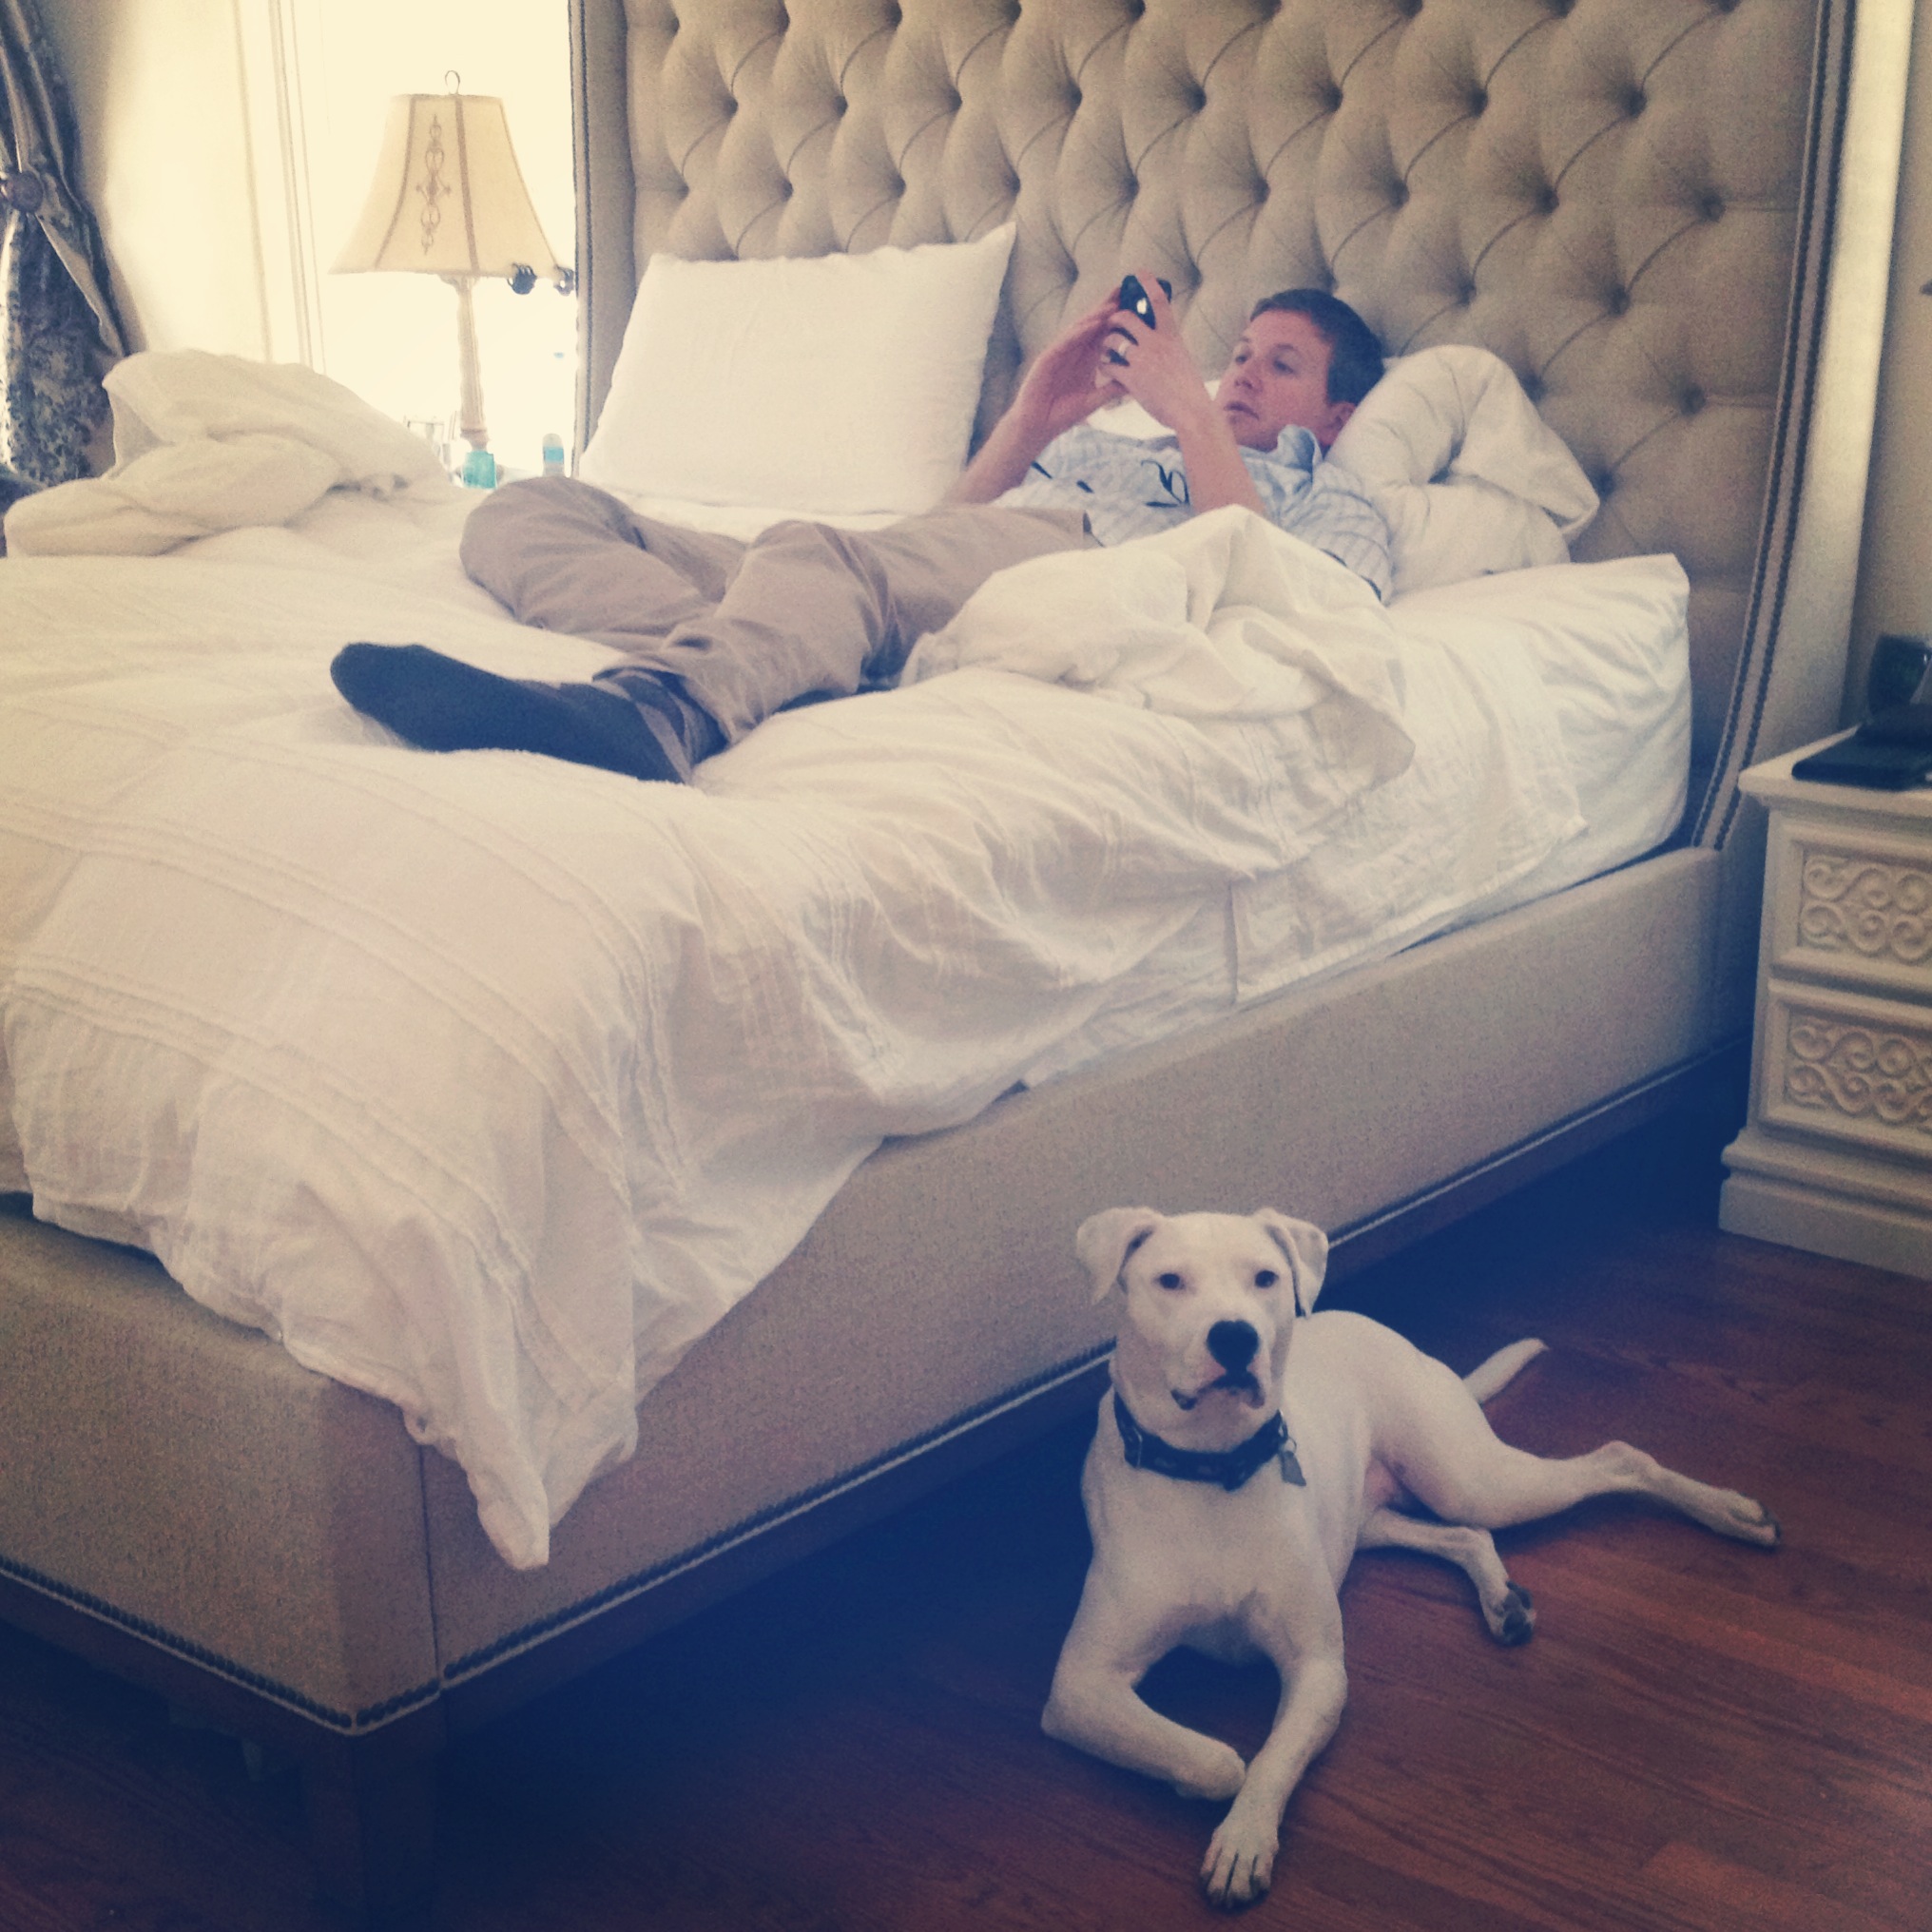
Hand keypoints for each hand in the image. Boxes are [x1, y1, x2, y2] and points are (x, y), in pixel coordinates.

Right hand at [1010, 296, 1128, 441]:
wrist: (1037, 427)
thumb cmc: (1061, 414)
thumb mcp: (1093, 400)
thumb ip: (1111, 390)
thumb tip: (1135, 384)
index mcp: (1084, 360)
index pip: (1103, 333)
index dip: (1117, 318)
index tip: (1134, 304)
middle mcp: (1073, 352)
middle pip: (1093, 325)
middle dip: (1108, 307)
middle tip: (1125, 289)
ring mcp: (1060, 353)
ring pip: (1080, 330)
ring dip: (1095, 316)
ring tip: (1112, 304)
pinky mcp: (1048, 359)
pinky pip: (1065, 342)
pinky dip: (1078, 333)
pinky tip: (1091, 324)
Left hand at [1098, 278, 1216, 432]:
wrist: (1192, 412)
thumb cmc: (1190, 390)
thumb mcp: (1183, 360)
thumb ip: (1171, 347)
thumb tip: (1166, 341)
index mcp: (1171, 336)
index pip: (1159, 301)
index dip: (1148, 283)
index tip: (1139, 272)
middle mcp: (1156, 343)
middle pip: (1127, 318)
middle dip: (1115, 318)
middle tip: (1111, 323)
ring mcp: (1143, 359)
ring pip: (1114, 339)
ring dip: (1106, 342)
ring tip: (1106, 349)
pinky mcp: (1132, 378)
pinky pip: (1109, 364)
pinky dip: (1104, 364)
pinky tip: (1105, 368)